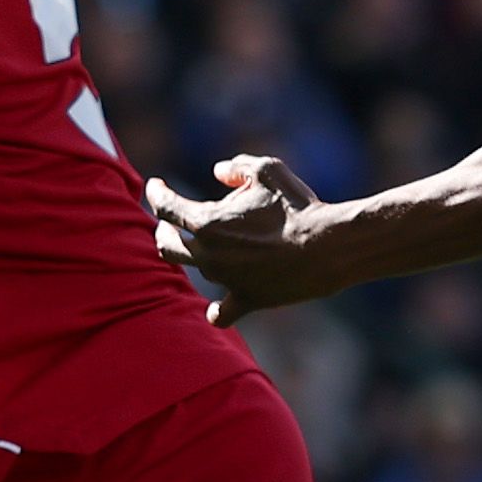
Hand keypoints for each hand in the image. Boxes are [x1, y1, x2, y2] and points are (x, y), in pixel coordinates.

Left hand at [144, 155, 349, 323]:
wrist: (325, 247)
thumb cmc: (296, 205)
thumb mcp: (266, 171)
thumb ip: (237, 168)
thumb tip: (219, 172)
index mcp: (206, 222)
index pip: (166, 207)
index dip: (157, 193)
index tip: (155, 186)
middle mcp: (207, 254)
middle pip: (166, 244)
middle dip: (163, 230)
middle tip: (167, 223)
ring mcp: (224, 280)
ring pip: (195, 269)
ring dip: (194, 255)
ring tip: (202, 247)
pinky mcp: (246, 300)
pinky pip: (221, 314)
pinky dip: (216, 311)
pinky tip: (215, 309)